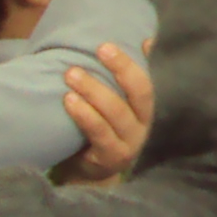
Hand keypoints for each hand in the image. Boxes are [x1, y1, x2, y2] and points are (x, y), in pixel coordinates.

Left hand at [56, 44, 153, 183]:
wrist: (90, 175)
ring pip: (116, 113)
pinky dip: (84, 115)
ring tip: (71, 74)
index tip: (106, 46)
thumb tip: (147, 41)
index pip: (145, 82)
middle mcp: (143, 125)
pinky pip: (99, 133)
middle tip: (96, 50)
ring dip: (93, 91)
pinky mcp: (112, 157)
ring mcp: (130, 143)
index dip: (131, 63)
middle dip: (119, 69)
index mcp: (145, 110)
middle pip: (138, 94)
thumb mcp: (116, 105)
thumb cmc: (101, 132)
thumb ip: (126, 80)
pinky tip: (69, 101)